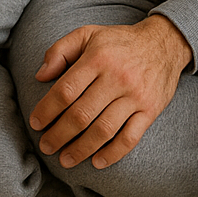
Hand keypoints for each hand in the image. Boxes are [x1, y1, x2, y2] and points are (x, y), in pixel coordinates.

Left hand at [28, 15, 192, 169]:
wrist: (162, 44)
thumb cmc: (118, 41)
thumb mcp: (86, 34)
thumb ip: (59, 51)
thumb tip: (40, 76)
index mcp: (97, 58)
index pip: (66, 90)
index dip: (47, 109)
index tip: (35, 123)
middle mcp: (116, 78)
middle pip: (82, 114)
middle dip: (59, 134)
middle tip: (46, 146)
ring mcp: (135, 96)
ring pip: (104, 130)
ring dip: (81, 149)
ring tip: (65, 159)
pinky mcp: (150, 110)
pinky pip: (131, 138)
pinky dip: (113, 153)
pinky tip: (97, 162)